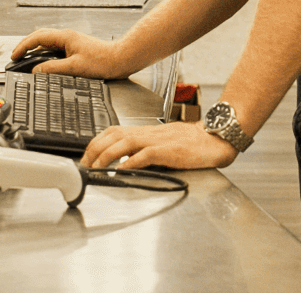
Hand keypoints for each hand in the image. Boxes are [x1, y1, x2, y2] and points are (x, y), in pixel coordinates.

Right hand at [8, 29, 130, 77]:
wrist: (119, 60)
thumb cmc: (102, 61)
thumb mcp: (74, 67)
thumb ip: (53, 69)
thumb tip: (36, 71)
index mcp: (65, 37)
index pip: (38, 37)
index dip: (23, 46)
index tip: (14, 56)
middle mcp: (67, 36)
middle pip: (40, 37)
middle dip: (26, 46)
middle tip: (15, 56)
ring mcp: (71, 42)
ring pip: (47, 43)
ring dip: (35, 49)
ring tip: (25, 59)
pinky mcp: (75, 49)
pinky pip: (54, 49)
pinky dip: (44, 54)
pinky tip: (42, 63)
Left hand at [81, 121, 235, 171]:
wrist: (216, 139)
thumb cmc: (193, 143)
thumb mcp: (163, 143)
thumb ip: (145, 149)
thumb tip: (125, 160)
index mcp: (146, 132)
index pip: (114, 131)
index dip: (96, 142)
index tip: (86, 156)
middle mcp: (148, 133)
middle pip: (114, 135)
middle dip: (95, 149)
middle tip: (84, 165)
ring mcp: (158, 141)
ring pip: (125, 143)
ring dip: (106, 156)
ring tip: (95, 168)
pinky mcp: (169, 151)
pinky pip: (145, 155)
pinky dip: (130, 162)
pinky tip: (121, 170)